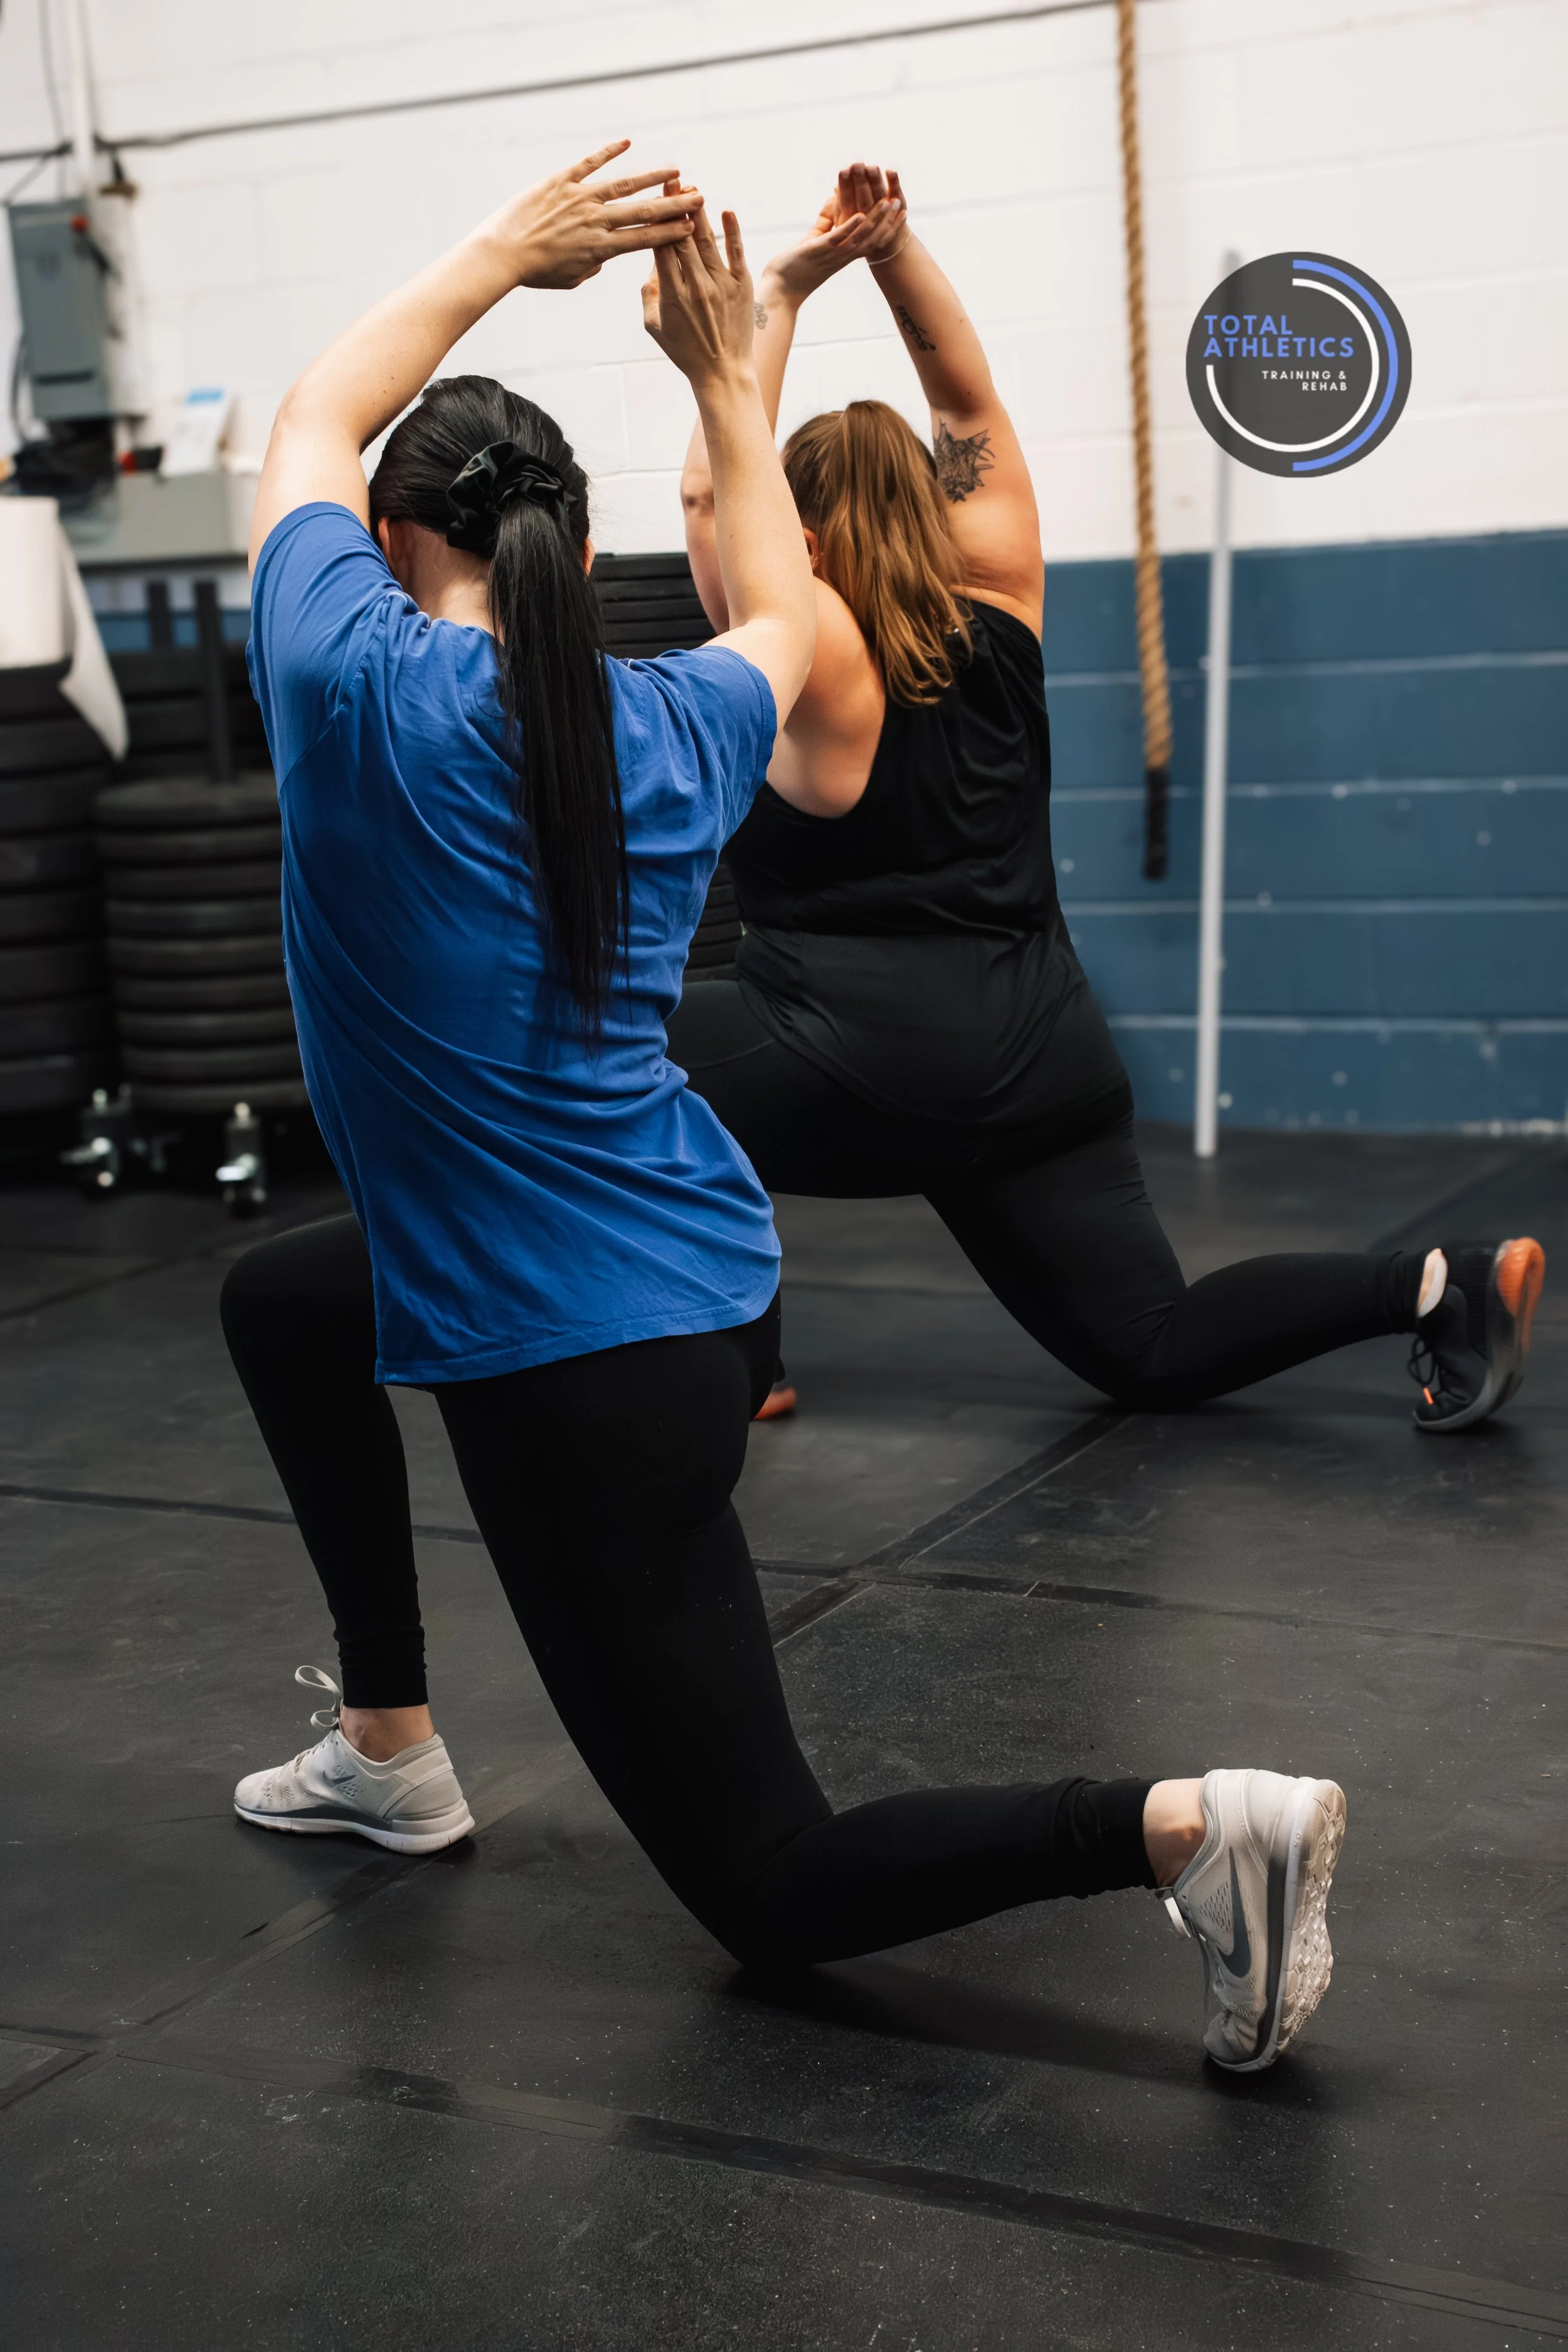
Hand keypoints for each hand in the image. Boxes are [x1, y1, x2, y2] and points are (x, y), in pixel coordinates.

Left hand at [480, 139, 701, 291]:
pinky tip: (628, 143)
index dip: (670, 233)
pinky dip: (609, 152)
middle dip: (673, 205)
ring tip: (674, 171)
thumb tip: (602, 258)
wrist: (502, 253)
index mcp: (600, 249)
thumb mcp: (570, 279)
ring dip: (652, 177)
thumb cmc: (535, 272)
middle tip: (698, 197)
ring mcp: (579, 198)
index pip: (644, 239)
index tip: (691, 227)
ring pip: (623, 185)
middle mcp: (595, 221)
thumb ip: (593, 267)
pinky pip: (589, 163)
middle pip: (643, 211)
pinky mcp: (560, 181)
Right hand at [641, 205, 755, 390]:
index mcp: (671, 294)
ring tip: (694, 188)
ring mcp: (721, 286)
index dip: (658, 220)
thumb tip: (650, 261)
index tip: (654, 198)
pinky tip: (727, 212)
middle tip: (673, 181)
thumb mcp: (654, 325)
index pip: (662, 248)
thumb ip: (648, 292)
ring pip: (708, 242)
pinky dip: (732, 232)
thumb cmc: (684, 351)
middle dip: (677, 207)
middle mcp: (696, 287)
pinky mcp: (742, 288)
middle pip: (683, 239)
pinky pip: (737, 254)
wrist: (722, 372)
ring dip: (700, 213)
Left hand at [763, 164, 909, 307]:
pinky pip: (837, 239)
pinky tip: (860, 215)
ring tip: (887, 202)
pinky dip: (850, 227)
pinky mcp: (818, 251)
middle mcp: (842, 257)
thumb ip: (827, 228)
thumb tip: (832, 209)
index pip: (872, 241)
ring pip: (860, 237)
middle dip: (888, 221)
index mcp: (844, 256)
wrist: (779, 290)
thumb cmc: (795, 269)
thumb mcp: (815, 244)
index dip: (888, 228)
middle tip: (900, 202)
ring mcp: (832, 255)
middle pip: (872, 239)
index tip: (901, 213)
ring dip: (875, 219)